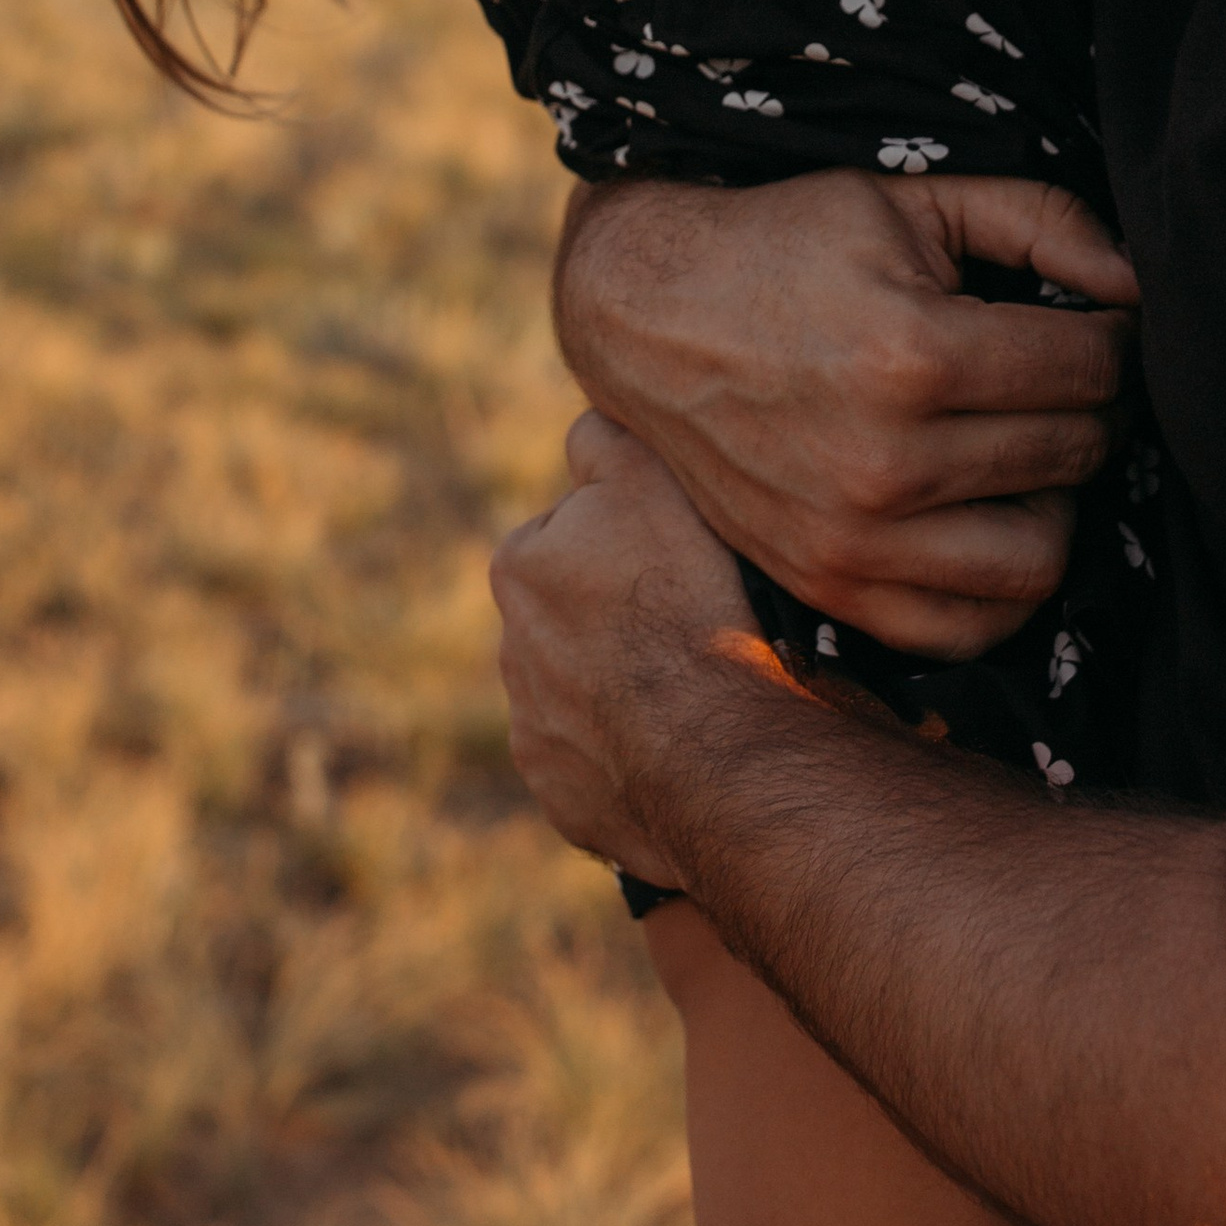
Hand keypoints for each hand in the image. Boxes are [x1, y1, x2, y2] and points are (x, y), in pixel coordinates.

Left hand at [490, 410, 759, 882]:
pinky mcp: (567, 799)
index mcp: (521, 567)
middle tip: (695, 620)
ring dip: (631, 689)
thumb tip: (586, 426)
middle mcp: (511, 652)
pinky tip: (690, 745)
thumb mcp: (650, 480)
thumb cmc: (686, 601)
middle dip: (620, 618)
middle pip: (575, 616)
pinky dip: (640, 757)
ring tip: (702, 690)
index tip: (677, 554)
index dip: (630, 536)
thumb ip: (605, 441)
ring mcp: (537, 734)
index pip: (571, 530)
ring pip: (589, 694)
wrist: (714, 748)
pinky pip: (605, 768)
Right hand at [553, 171, 1137, 655]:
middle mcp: (888, 462)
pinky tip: (991, 519)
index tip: (1091, 323)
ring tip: (1026, 449)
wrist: (649, 313)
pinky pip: (966, 627)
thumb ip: (1041, 222)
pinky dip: (1002, 586)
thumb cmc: (791, 243)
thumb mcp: (912, 199)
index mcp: (915, 354)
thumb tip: (1140, 282)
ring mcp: (854, 539)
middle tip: (1060, 377)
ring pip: (1043, 554)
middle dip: (1089, 407)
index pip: (1092, 367)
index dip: (1112, 336)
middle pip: (1076, 452)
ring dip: (1057, 499)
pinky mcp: (827, 586)